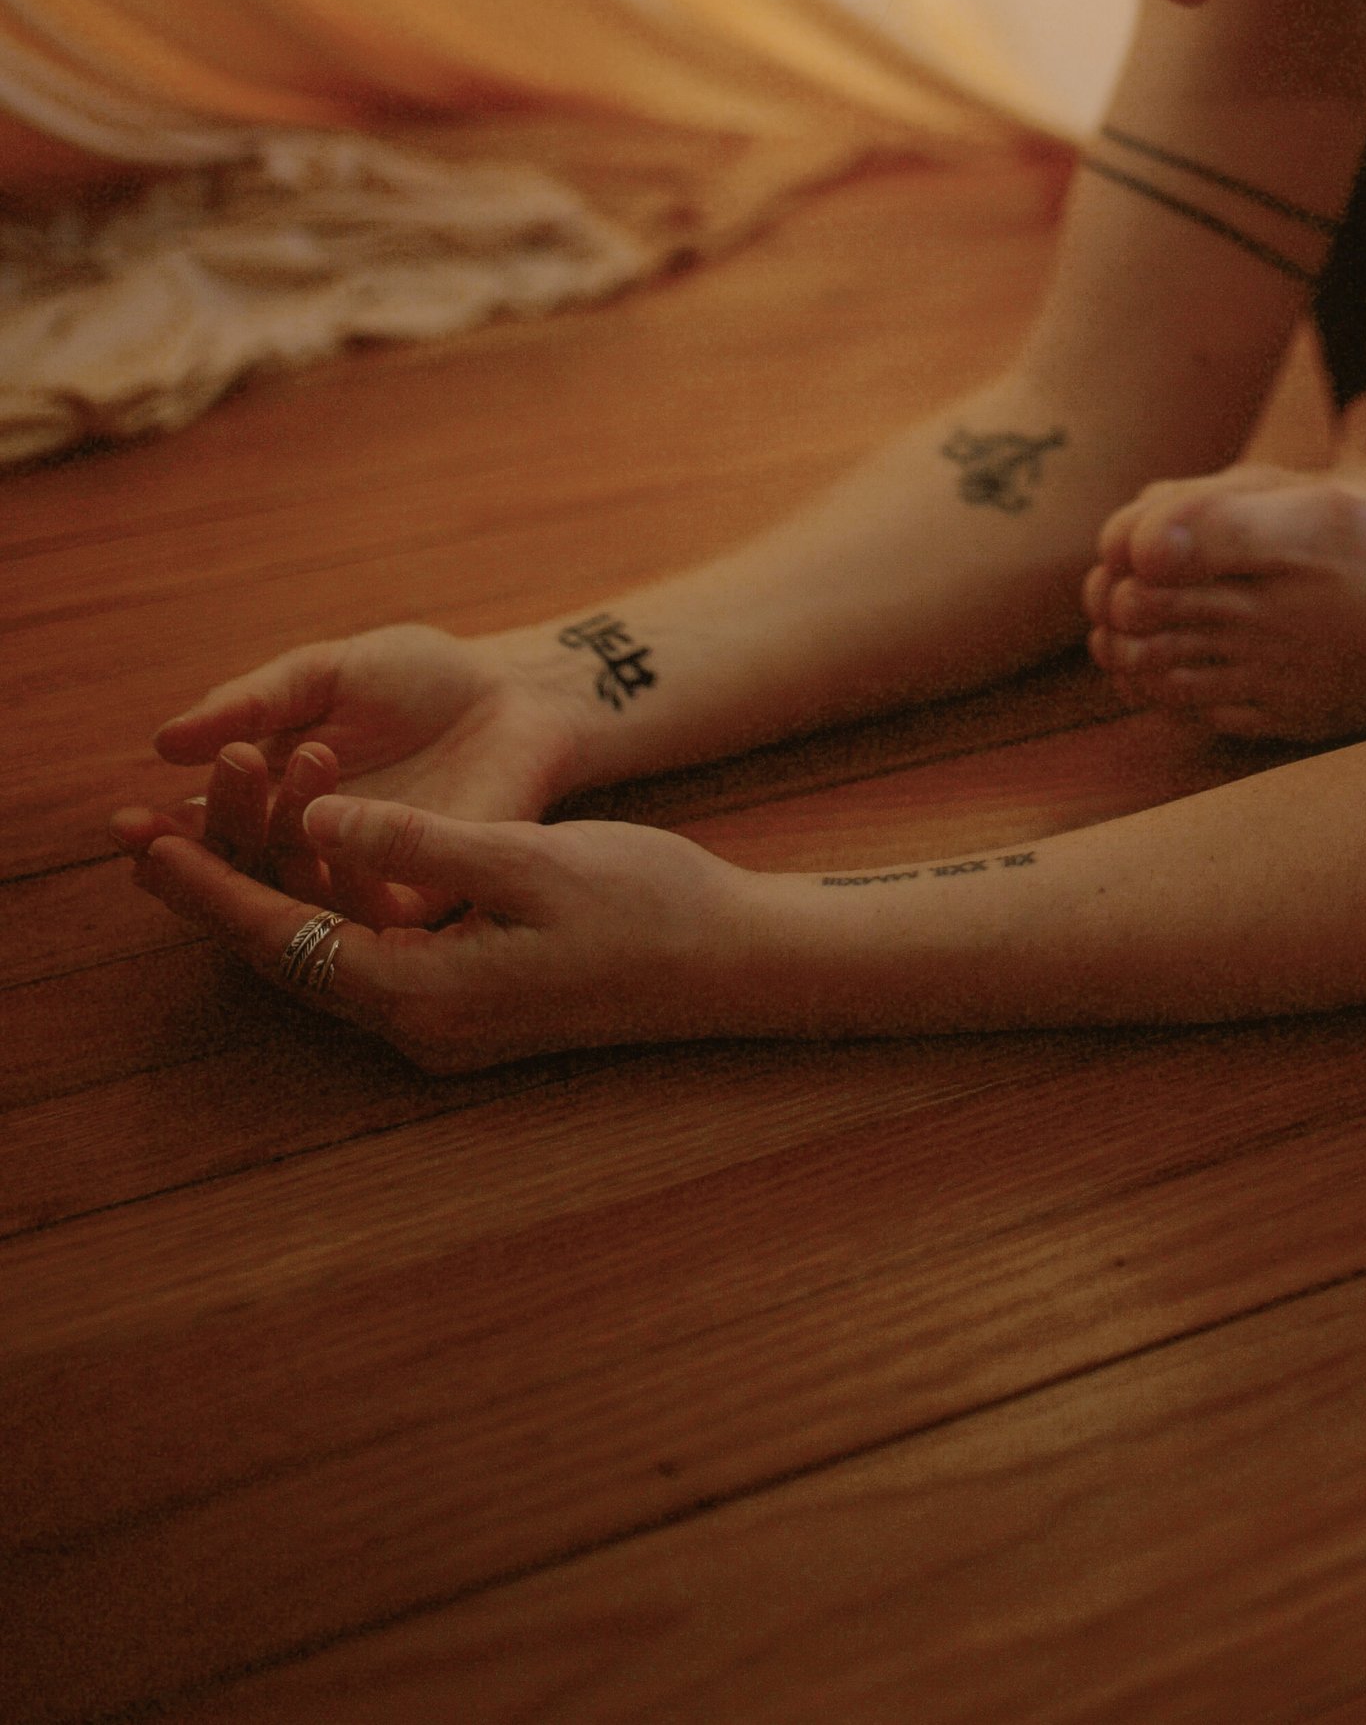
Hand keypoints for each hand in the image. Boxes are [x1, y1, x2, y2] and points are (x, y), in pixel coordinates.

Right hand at [108, 625, 581, 915]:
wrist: (512, 688)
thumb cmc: (416, 678)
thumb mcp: (325, 674)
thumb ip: (255, 703)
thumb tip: (164, 741)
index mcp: (273, 806)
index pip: (203, 839)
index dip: (162, 838)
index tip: (124, 823)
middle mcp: (308, 853)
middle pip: (240, 868)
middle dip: (219, 826)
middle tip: (230, 762)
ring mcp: (361, 878)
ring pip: (292, 889)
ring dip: (272, 834)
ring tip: (277, 761)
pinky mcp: (421, 892)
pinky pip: (364, 904)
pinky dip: (334, 869)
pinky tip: (318, 817)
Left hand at [129, 802, 751, 1070]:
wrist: (732, 962)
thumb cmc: (645, 904)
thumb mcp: (529, 859)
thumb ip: (419, 847)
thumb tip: (316, 827)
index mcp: (423, 993)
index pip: (283, 941)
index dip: (210, 891)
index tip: (147, 849)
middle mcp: (420, 1024)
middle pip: (290, 958)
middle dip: (223, 892)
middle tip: (151, 835)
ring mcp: (446, 1022)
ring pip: (328, 956)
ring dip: (278, 894)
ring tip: (219, 833)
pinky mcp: (471, 1004)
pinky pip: (372, 956)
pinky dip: (332, 905)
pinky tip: (315, 861)